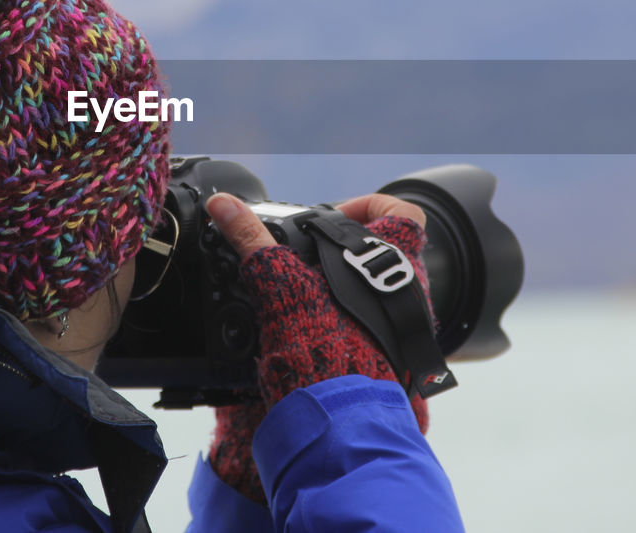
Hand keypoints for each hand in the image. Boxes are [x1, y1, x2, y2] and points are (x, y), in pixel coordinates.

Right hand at [204, 193, 430, 503]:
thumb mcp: (281, 288)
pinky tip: (318, 334)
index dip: (370, 206)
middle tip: (311, 259)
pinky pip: (380, 332)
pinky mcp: (400, 365)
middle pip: (389, 254)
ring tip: (309, 298)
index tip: (334, 217)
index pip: (402, 213)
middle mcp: (412, 298)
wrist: (337, 429)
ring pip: (385, 295)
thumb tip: (223, 205)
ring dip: (350, 291)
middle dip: (349, 254)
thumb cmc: (320, 357)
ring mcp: (409, 333)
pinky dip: (351, 328)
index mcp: (395, 265)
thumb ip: (253, 241)